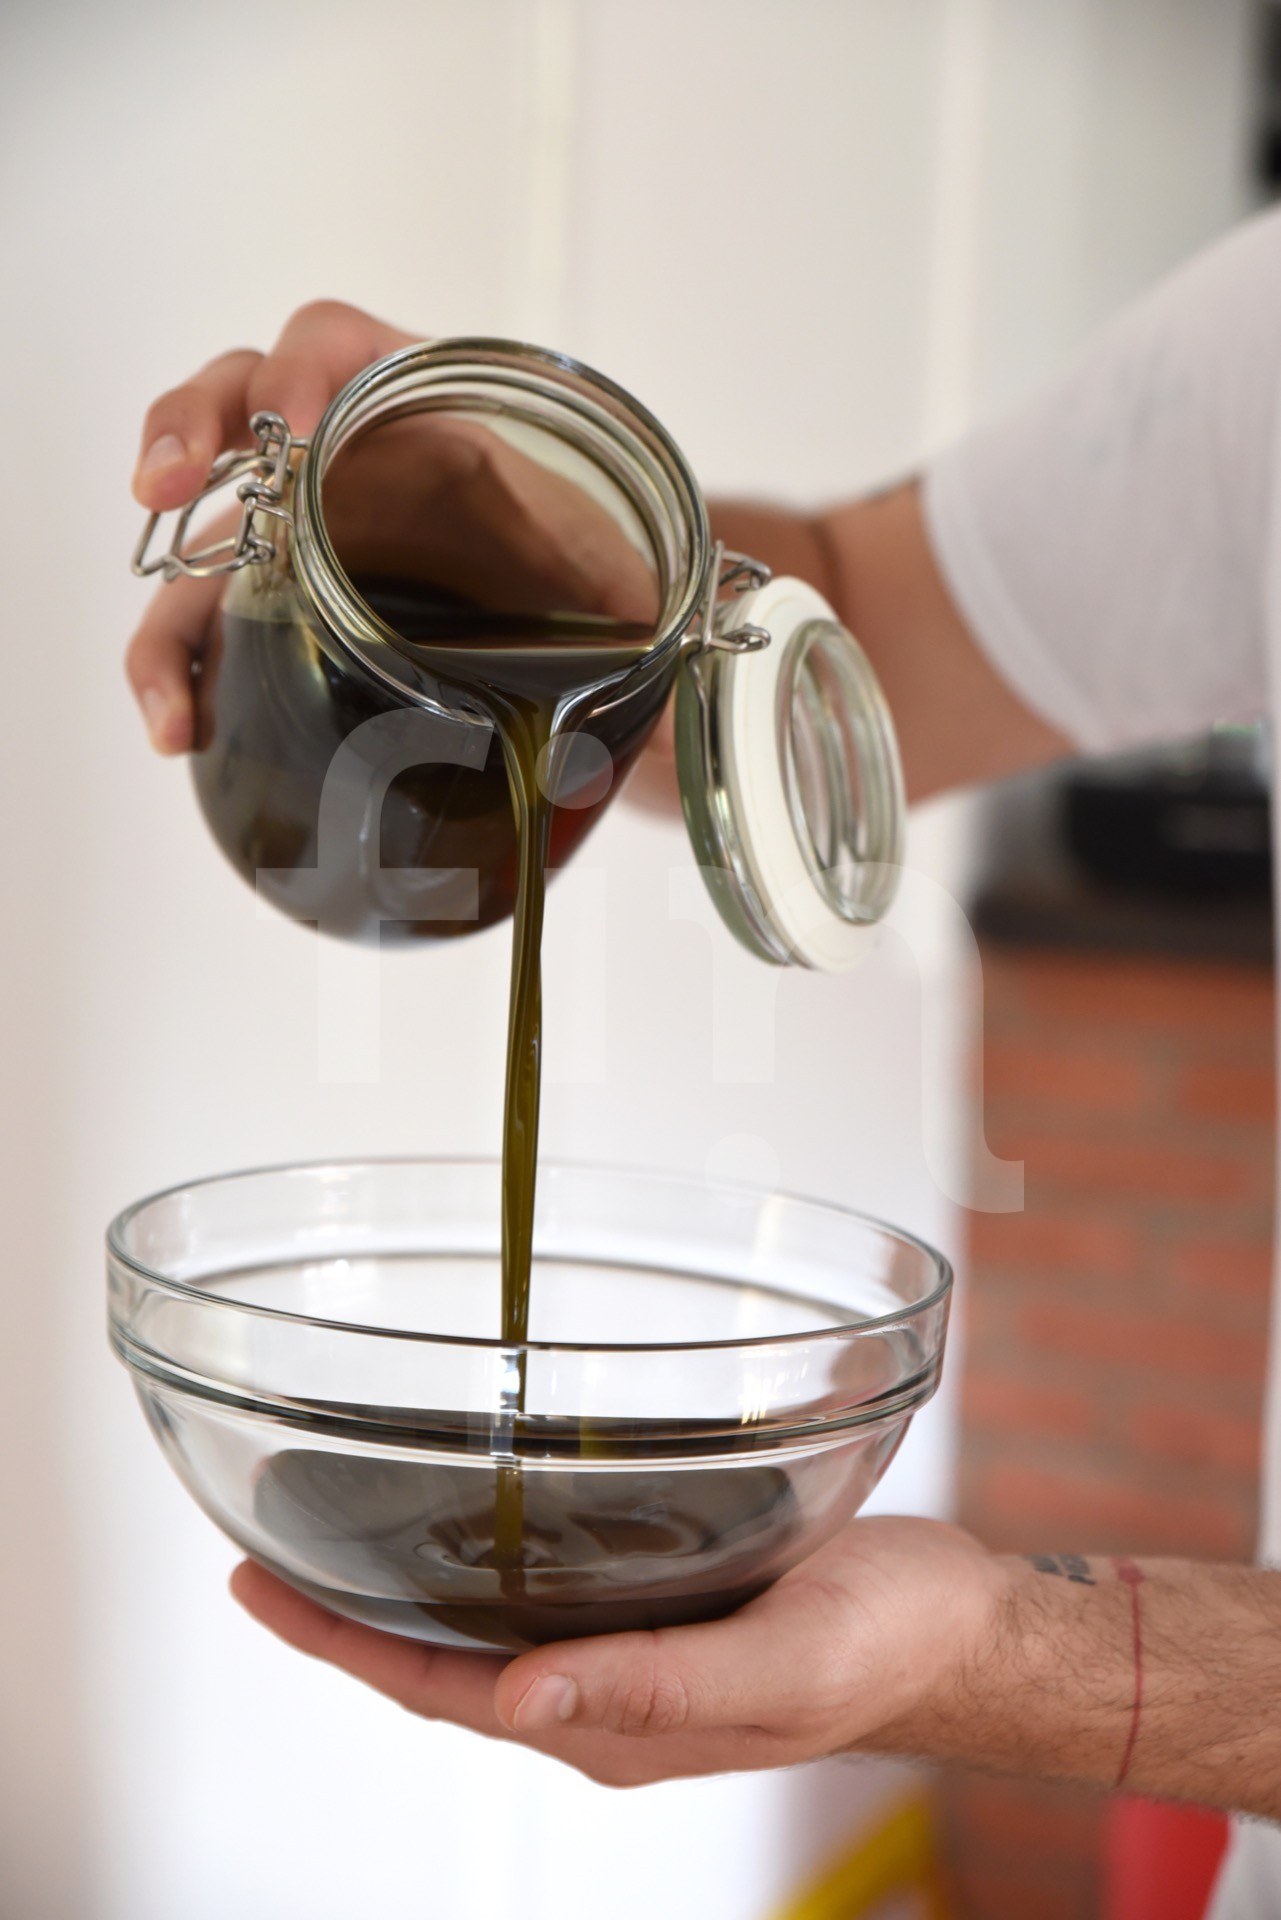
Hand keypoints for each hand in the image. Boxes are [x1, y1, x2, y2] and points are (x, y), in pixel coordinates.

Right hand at [125, 299, 657, 756]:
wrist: (589, 609)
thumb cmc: (596, 560)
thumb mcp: (620, 564)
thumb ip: (632, 613)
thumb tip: (639, 727)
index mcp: (425, 404)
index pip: (340, 343)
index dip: (304, 370)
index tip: (291, 426)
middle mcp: (347, 449)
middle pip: (237, 401)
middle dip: (191, 433)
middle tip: (164, 489)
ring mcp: (302, 522)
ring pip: (204, 520)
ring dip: (167, 582)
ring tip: (161, 680)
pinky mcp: (280, 596)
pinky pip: (210, 613)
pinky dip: (182, 664)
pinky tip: (182, 729)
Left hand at [230, 1517, 1007, 1786]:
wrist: (962, 1626)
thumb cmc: (886, 1647)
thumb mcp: (776, 1670)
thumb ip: (653, 1689)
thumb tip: (518, 1707)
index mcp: (618, 1728)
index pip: (441, 1692)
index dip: (341, 1646)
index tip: (258, 1589)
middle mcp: (609, 1693)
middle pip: (446, 1660)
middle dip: (351, 1615)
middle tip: (268, 1546)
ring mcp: (638, 1648)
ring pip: (493, 1622)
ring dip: (412, 1580)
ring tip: (345, 1520)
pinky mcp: (671, 1598)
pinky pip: (555, 1583)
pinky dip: (493, 1548)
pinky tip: (484, 1502)